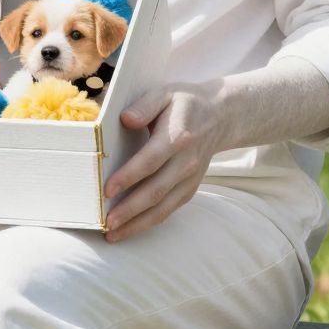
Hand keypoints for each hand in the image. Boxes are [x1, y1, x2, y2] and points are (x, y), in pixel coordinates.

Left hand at [101, 82, 223, 242]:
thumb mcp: (164, 93)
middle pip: (156, 191)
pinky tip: (130, 229)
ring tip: (113, 235)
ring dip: (138, 224)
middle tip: (107, 223)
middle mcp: (186, 162)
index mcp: (178, 137)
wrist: (221, 116)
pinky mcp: (190, 189)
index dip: (129, 177)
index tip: (107, 190)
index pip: (150, 161)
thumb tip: (126, 120)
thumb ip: (144, 105)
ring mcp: (190, 179)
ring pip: (163, 208)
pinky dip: (149, 222)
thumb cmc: (185, 104)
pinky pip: (169, 210)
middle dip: (130, 210)